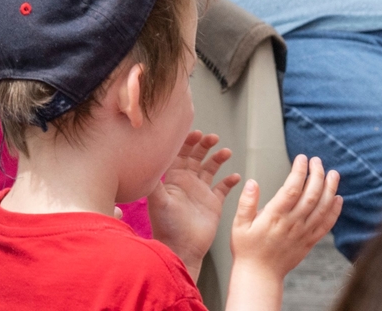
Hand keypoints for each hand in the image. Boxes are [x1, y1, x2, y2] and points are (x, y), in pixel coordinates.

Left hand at [148, 131, 240, 279]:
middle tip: (212, 137)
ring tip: (225, 151)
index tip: (196, 133)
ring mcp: (200, 191)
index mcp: (173, 177)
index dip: (187, 141)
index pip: (180, 152)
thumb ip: (154, 181)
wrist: (181, 248)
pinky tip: (235, 176)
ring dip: (218, 158)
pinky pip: (223, 188)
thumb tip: (146, 159)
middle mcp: (187, 181)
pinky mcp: (213, 203)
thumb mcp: (158, 200)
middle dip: (204, 145)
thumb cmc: (166, 226)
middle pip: (196, 156)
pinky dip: (229, 181)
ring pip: (210, 168)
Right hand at [230, 156, 341, 282]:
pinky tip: (338, 199)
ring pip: (321, 209)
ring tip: (333, 174)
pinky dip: (334, 211)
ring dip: (329, 190)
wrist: (260, 275)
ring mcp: (303, 234)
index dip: (299, 172)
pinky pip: (325, 225)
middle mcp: (292, 224)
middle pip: (311, 196)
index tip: (301, 158)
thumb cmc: (247, 249)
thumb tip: (252, 182)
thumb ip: (246, 202)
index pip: (292, 189)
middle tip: (317, 160)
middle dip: (317, 175)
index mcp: (274, 216)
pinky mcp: (309, 242)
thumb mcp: (238, 223)